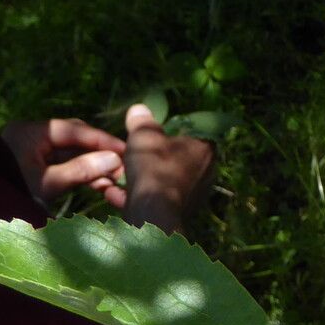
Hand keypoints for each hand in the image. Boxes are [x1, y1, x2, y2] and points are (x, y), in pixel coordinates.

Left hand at [1, 118, 127, 207]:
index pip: (74, 129)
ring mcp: (32, 151)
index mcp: (29, 132)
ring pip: (71, 153)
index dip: (102, 140)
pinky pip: (63, 164)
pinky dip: (80, 173)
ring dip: (92, 165)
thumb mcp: (47, 184)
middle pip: (74, 138)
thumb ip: (81, 170)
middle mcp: (31, 136)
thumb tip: (115, 160)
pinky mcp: (34, 166)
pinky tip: (99, 183)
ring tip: (114, 179)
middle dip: (99, 152)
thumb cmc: (9, 196)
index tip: (127, 150)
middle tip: (124, 166)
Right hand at [121, 103, 214, 228]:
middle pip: (175, 158)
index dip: (166, 133)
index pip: (190, 133)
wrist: (153, 216)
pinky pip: (159, 199)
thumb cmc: (152, 169)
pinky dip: (140, 197)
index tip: (147, 137)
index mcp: (206, 148)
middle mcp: (207, 170)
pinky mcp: (183, 212)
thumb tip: (139, 108)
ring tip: (118, 179)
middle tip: (129, 158)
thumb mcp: (143, 138)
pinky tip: (117, 196)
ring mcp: (197, 193)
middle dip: (150, 159)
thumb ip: (142, 123)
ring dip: (141, 179)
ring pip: (164, 180)